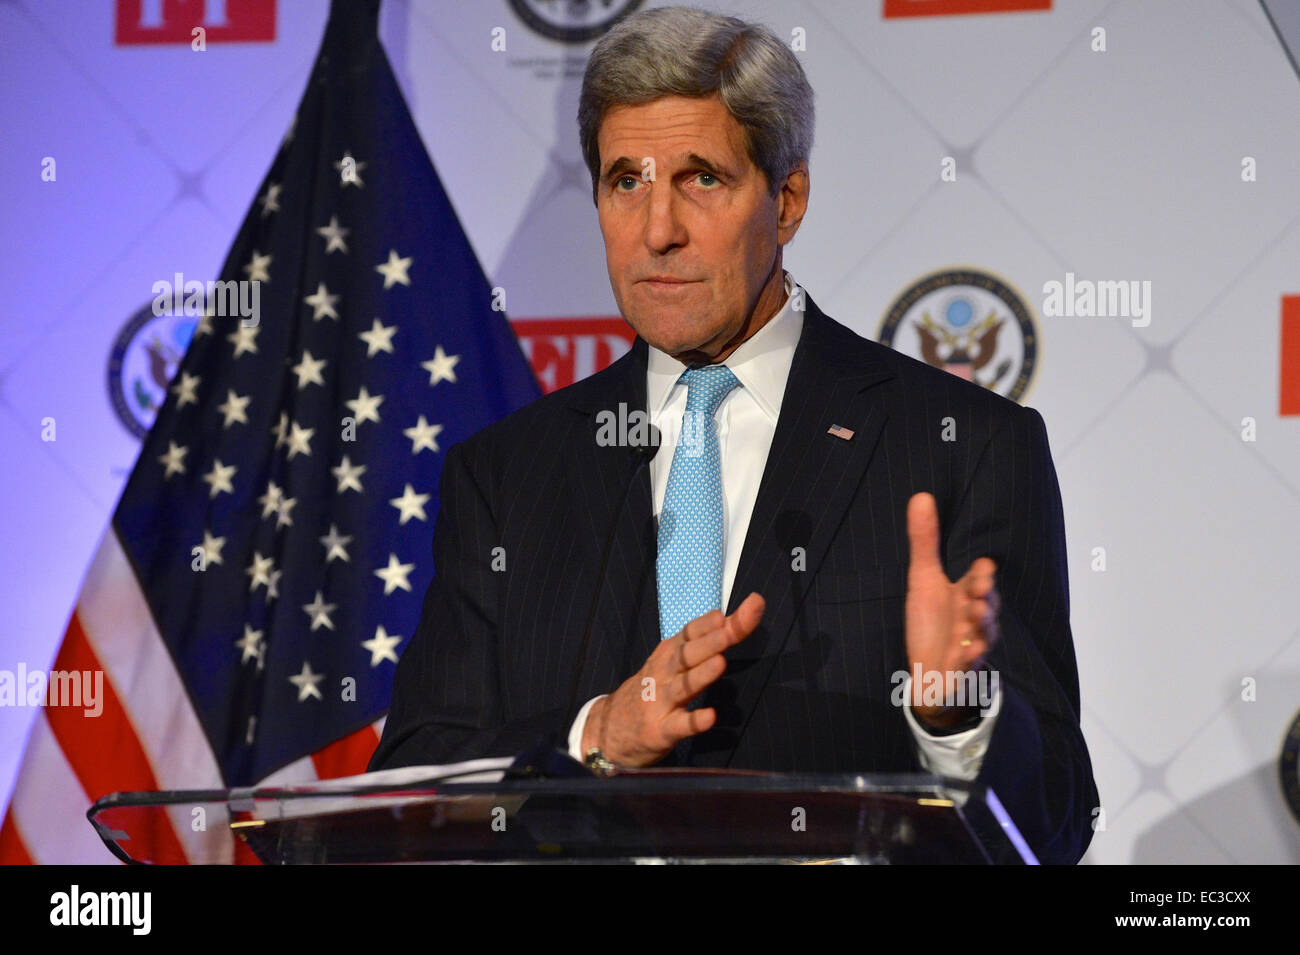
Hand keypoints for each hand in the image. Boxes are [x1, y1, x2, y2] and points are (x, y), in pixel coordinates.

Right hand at [581, 592, 765, 766]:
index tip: (744, 608)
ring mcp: (661, 701)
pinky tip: (710, 717)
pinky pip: (680, 725)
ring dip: (702, 674)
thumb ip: (705, 642)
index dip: (713, 621)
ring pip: (684, 686)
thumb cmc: (652, 688)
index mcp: (669, 653)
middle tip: (730, 631)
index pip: (691, 632)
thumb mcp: (673, 661)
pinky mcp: (661, 730)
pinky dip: (694, 721)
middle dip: (711, 641)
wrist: (610, 728)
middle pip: (688, 655)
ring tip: (720, 663)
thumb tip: (738, 618)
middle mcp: (664, 672)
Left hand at [904, 492, 999, 729]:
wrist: (931, 672)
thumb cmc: (932, 622)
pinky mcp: (962, 670)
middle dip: (984, 598)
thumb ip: (925, 541)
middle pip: (986, 606)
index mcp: (965, 595)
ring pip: (982, 635)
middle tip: (979, 591)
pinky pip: (968, 666)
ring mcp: (970, 645)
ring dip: (980, 626)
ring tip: (974, 617)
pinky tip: (966, 654)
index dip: (981, 575)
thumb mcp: (924, 580)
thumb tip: (921, 496)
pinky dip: (967, 660)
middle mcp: (973, 619)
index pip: (979, 580)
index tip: (983, 566)